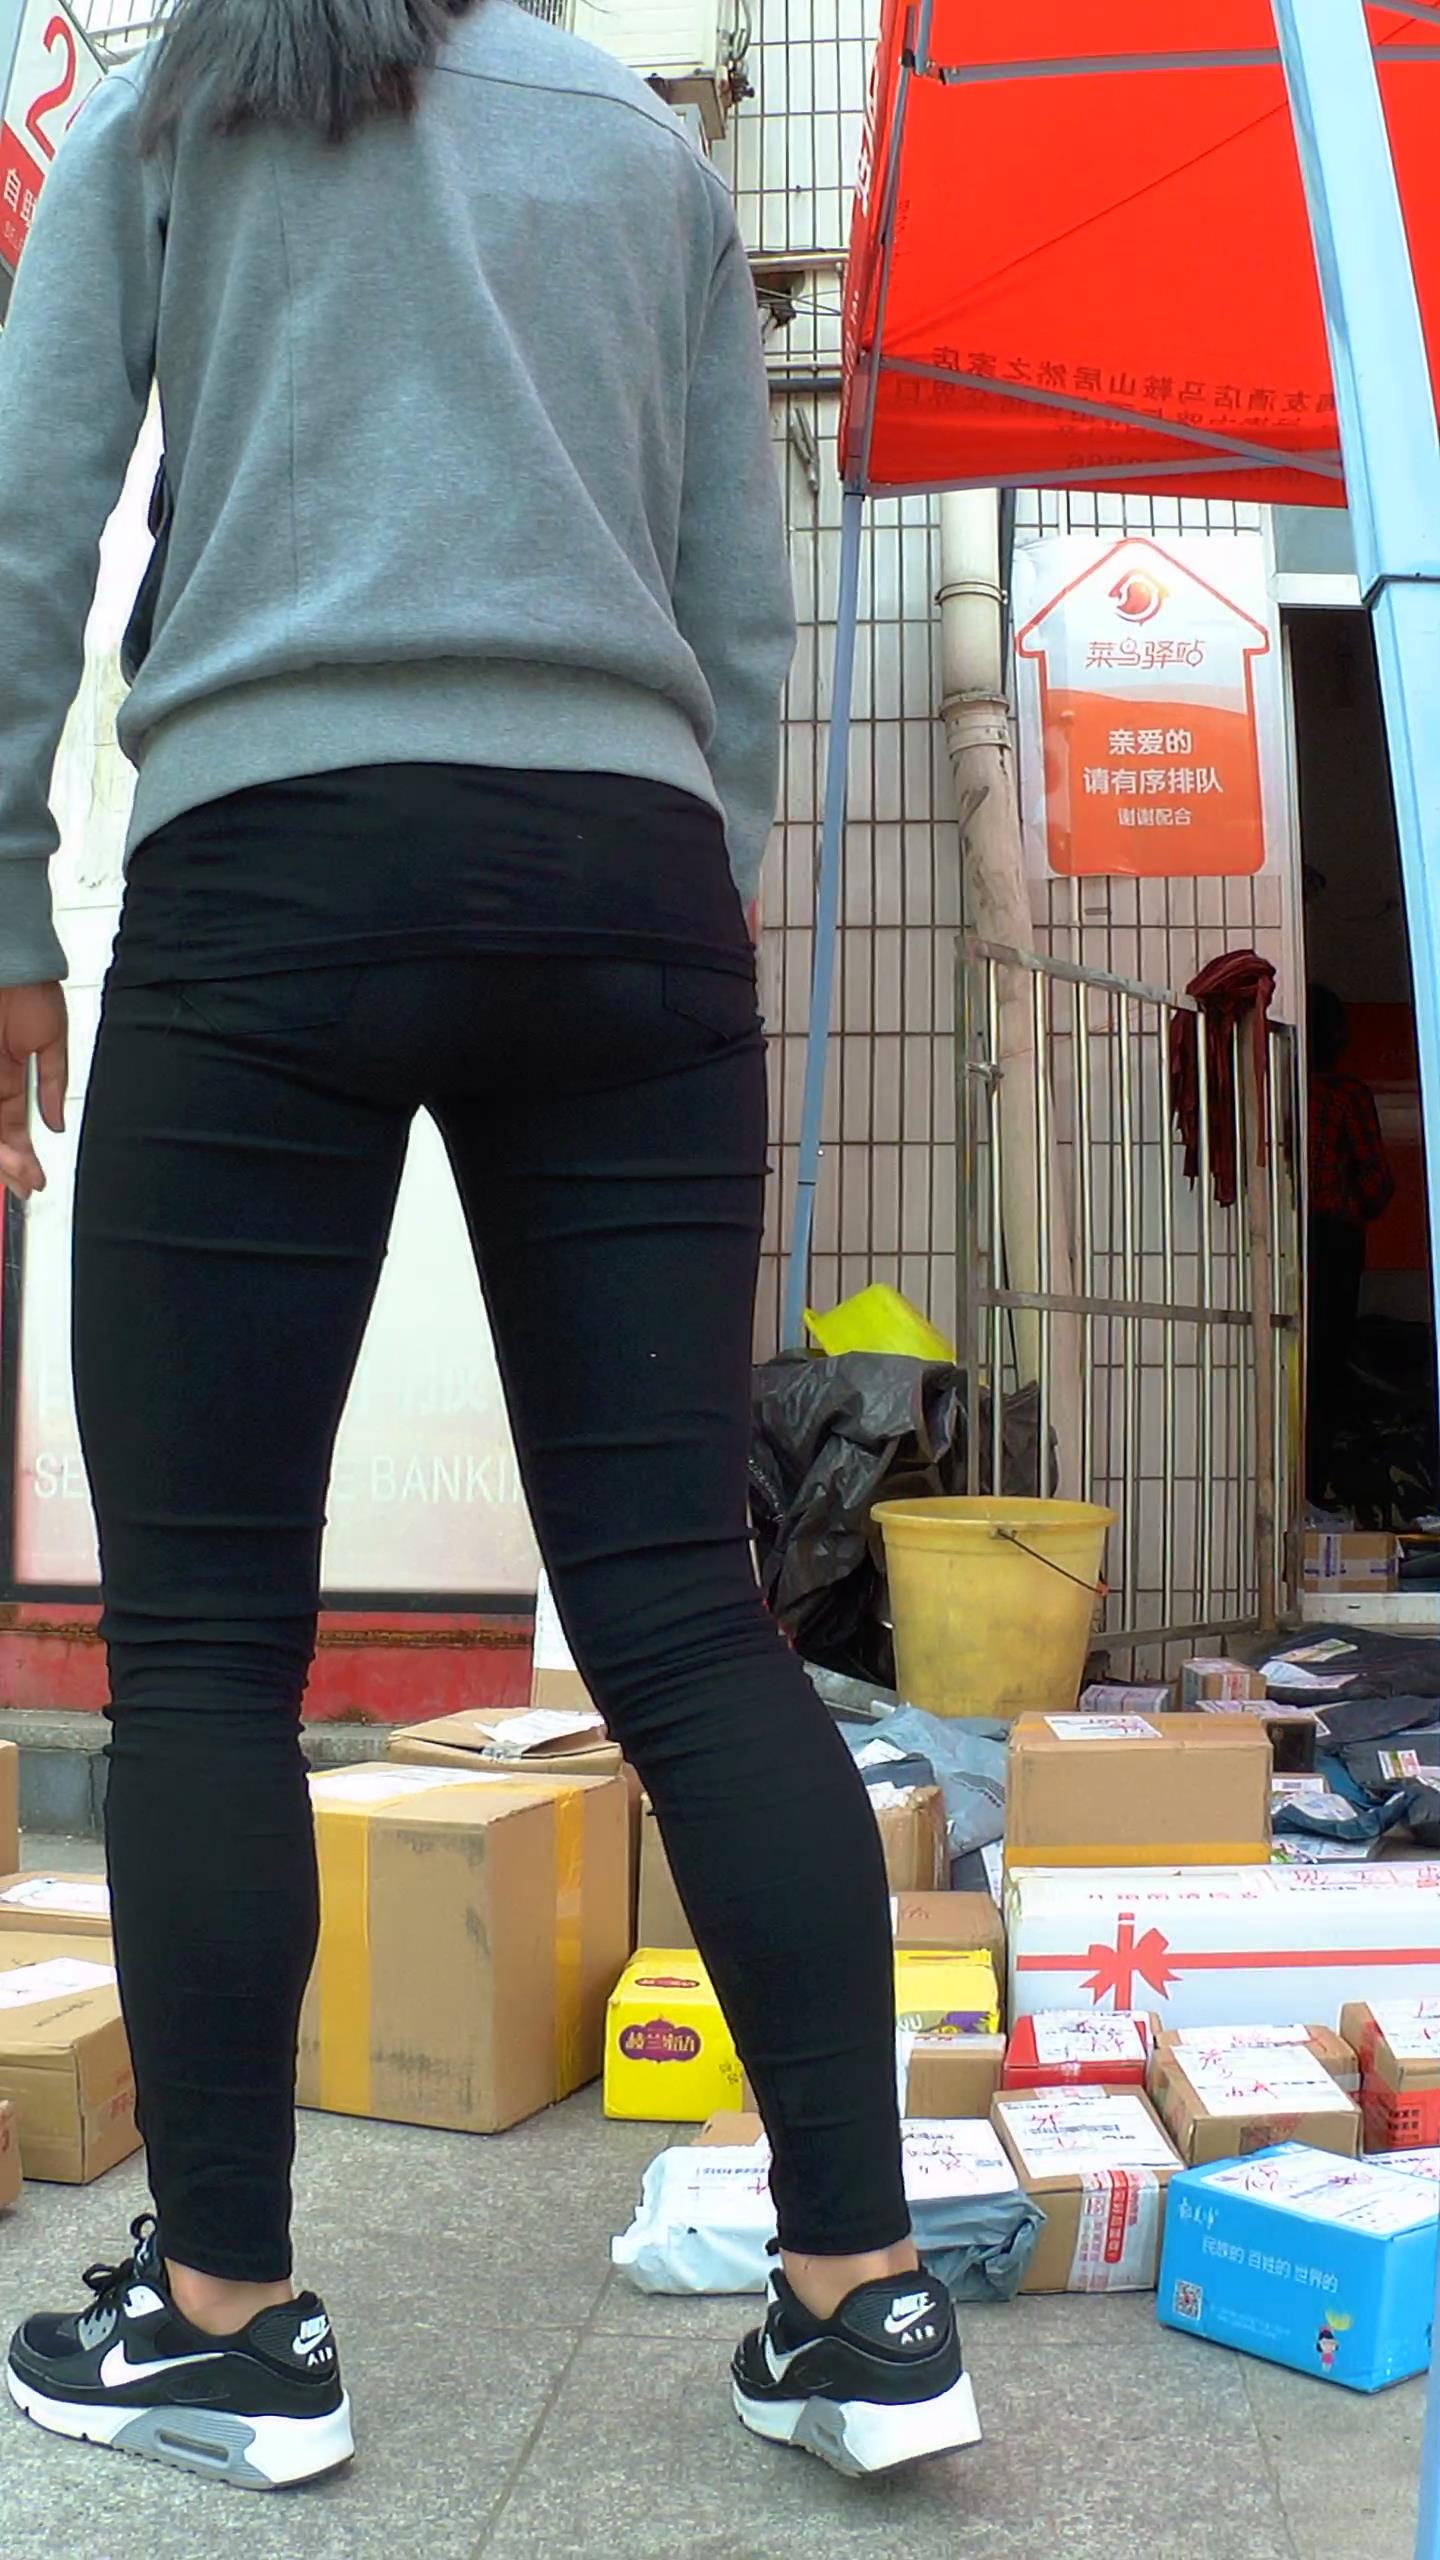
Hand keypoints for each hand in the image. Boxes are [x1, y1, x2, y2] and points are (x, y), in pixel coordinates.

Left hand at [0, 983, 67, 1198]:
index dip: (21, 1156)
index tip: (34, 1179)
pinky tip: (6, 1150)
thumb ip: (52, 1085)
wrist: (11, 960)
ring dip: (0, 1155)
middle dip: (9, 1163)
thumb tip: (55, 1123)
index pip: (9, 1127)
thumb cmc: (30, 988)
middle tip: (24, 1184)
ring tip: (18, 1173)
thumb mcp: (50, 1042)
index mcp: (5, 1074)